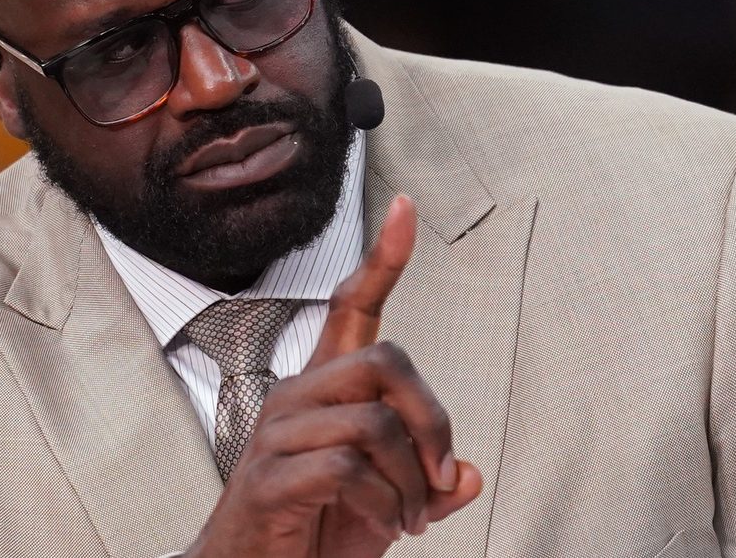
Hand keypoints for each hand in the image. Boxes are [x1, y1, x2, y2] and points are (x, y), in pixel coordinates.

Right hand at [185, 196, 482, 557]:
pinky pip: (346, 470)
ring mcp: (275, 435)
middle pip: (383, 361)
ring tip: (410, 519)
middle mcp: (295, 397)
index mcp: (322, 390)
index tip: (403, 209)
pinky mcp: (267, 478)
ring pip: (373, 423)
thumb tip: (468, 476)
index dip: (380, 259)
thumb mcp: (387, 506)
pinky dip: (385, 506)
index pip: (348, 307)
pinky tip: (385, 526)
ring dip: (411, 482)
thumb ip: (426, 486)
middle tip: (440, 474)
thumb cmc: (314, 533)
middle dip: (432, 419)